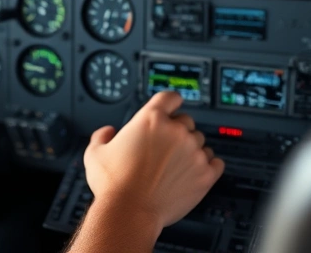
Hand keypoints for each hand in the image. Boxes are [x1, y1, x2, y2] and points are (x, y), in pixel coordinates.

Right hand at [82, 91, 224, 232]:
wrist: (129, 213)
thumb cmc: (113, 185)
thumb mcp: (94, 153)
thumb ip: (102, 135)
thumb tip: (108, 132)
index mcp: (151, 119)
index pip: (170, 97)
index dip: (170, 102)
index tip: (172, 106)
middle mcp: (176, 132)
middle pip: (187, 120)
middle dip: (177, 130)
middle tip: (166, 147)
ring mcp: (193, 153)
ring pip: (201, 141)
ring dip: (191, 149)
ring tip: (176, 164)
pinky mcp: (205, 174)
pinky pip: (216, 162)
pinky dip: (207, 165)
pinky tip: (194, 171)